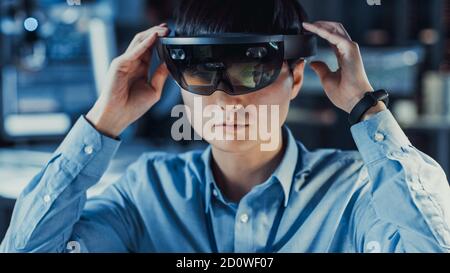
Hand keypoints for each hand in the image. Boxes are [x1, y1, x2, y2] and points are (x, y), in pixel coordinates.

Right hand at [86, 23, 169, 137]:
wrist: (118, 115)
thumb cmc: (133, 107)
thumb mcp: (154, 90)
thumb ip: (161, 76)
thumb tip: (169, 63)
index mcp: (140, 68)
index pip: (150, 49)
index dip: (160, 41)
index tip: (171, 35)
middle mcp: (132, 63)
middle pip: (145, 42)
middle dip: (157, 33)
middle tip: (169, 29)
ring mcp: (125, 62)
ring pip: (139, 42)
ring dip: (152, 34)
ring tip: (164, 30)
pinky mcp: (119, 64)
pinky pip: (134, 51)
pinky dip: (145, 43)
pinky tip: (154, 37)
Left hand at [302, 21, 384, 113]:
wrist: (355, 100)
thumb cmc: (344, 94)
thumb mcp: (327, 79)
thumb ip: (321, 68)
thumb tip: (312, 62)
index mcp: (343, 56)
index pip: (331, 39)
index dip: (319, 33)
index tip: (306, 31)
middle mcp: (348, 50)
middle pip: (334, 30)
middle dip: (320, 25)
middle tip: (305, 25)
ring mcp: (350, 48)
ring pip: (335, 29)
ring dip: (320, 25)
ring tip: (306, 25)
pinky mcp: (350, 49)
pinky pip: (334, 36)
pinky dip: (323, 31)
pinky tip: (312, 28)